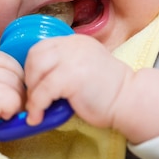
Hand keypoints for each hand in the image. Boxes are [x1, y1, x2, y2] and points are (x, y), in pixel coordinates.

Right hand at [0, 51, 24, 158]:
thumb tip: (27, 80)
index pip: (6, 59)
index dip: (14, 78)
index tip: (8, 96)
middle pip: (15, 72)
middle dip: (19, 92)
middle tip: (7, 111)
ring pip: (16, 86)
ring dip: (16, 104)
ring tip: (1, 116)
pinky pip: (11, 99)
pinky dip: (12, 111)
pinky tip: (0, 119)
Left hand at [22, 35, 158, 144]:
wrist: (129, 100)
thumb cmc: (107, 92)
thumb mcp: (84, 68)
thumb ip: (64, 66)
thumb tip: (36, 81)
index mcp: (76, 41)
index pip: (42, 47)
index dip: (32, 67)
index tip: (34, 85)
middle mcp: (73, 45)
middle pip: (35, 55)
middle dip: (29, 78)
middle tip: (34, 97)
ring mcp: (72, 58)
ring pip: (36, 71)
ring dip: (32, 93)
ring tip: (37, 109)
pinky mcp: (72, 76)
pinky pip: (43, 90)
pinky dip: (36, 105)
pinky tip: (38, 117)